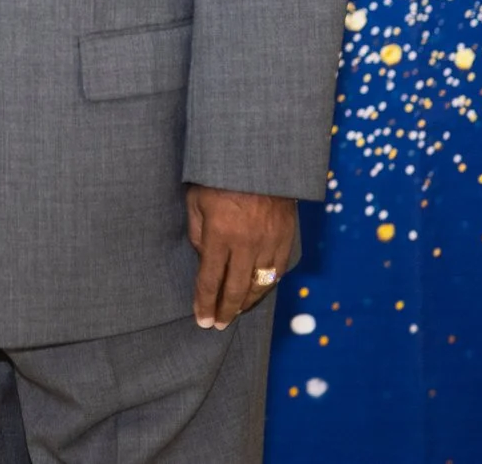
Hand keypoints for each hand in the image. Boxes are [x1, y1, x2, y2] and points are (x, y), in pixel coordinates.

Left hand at [184, 185, 295, 330]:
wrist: (259, 157)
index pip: (209, 279)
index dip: (204, 303)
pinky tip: (258, 291)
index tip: (202, 320)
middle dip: (225, 311)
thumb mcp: (196, 200)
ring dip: (246, 302)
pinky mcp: (286, 237)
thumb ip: (197, 233)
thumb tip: (204, 260)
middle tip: (218, 325)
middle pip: (235, 289)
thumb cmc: (219, 175)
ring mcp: (269, 241)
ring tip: (236, 312)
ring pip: (259, 284)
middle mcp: (246, 243)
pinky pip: (278, 270)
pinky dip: (267, 285)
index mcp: (220, 234)